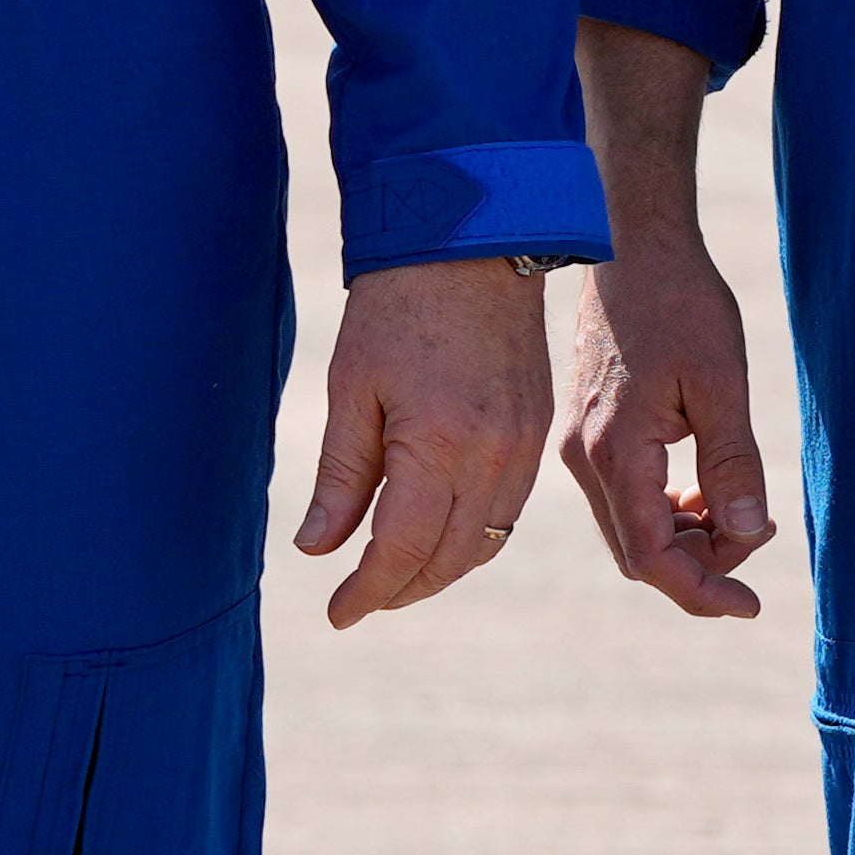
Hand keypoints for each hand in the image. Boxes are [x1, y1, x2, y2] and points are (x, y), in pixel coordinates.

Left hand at [296, 257, 546, 629]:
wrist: (474, 241)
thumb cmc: (398, 306)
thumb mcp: (352, 389)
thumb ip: (340, 477)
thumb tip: (317, 549)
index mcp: (440, 447)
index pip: (402, 551)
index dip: (366, 592)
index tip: (337, 614)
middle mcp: (494, 458)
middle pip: (448, 560)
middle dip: (401, 591)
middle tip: (360, 599)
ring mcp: (524, 447)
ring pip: (485, 543)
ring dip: (439, 571)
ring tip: (394, 575)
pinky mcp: (538, 432)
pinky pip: (508, 510)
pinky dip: (472, 537)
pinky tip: (438, 531)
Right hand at [559, 238, 775, 617]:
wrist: (629, 242)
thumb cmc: (678, 303)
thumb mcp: (721, 382)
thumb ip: (732, 463)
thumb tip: (747, 532)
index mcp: (614, 453)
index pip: (652, 560)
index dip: (702, 592)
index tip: (752, 606)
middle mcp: (584, 460)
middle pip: (638, 554)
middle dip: (700, 564)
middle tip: (758, 531)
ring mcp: (580, 447)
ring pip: (630, 530)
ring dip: (684, 538)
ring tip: (740, 508)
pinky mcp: (588, 432)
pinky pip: (625, 498)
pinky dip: (666, 510)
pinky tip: (705, 486)